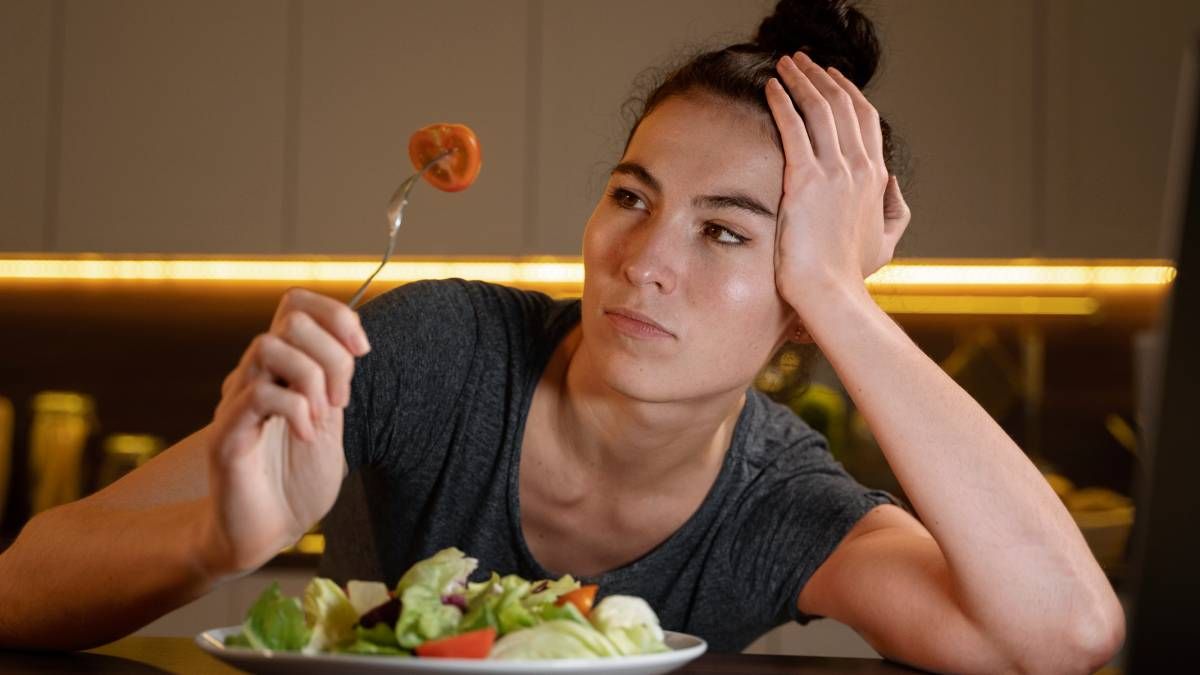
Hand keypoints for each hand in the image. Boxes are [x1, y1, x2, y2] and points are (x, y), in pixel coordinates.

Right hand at [202, 288, 369, 575]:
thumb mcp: (329, 418)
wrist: (269, 531)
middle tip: (341, 400)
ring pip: (268, 347)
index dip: (334, 313)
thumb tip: (353, 339)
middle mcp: (253, 376)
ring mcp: (236, 402)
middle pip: (289, 320)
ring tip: (324, 417)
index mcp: (281, 368)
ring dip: (311, 378)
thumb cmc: (298, 479)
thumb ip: (334, 379)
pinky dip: (296, 410)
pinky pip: (258, 395)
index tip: (362, 349)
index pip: (295, 302)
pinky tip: (308, 436)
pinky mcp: (225, 435)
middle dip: (332, 354)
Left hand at [765, 51, 910, 313]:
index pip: (864, 120)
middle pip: (843, 105)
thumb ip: (893, 210)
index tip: (830, 77)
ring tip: (784, 63)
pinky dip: (783, 102)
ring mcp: (834, 173)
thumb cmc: (850, 275)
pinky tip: (771, 87)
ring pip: (820, 109)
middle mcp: (859, 168)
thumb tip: (893, 185)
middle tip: (802, 60)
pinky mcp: (805, 182)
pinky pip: (794, 129)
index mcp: (875, 178)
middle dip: (821, 76)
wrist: (830, 293)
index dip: (848, 93)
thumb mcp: (885, 241)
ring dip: (801, 79)